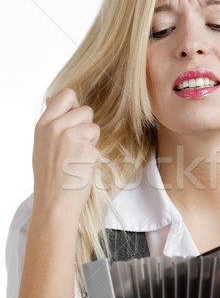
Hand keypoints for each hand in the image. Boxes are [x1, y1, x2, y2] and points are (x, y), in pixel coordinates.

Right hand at [32, 88, 100, 219]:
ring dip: (92, 142)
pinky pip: (98, 146)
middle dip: (86, 126)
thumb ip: (55, 126)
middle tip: (77, 146)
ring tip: (78, 159)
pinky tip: (82, 169)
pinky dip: (94, 158)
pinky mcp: (86, 149)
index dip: (75, 106)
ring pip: (94, 127)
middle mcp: (56, 127)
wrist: (54, 203)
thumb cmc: (51, 178)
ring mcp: (71, 137)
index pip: (66, 95)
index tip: (74, 122)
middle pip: (85, 110)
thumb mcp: (43, 146)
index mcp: (43, 124)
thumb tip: (69, 108)